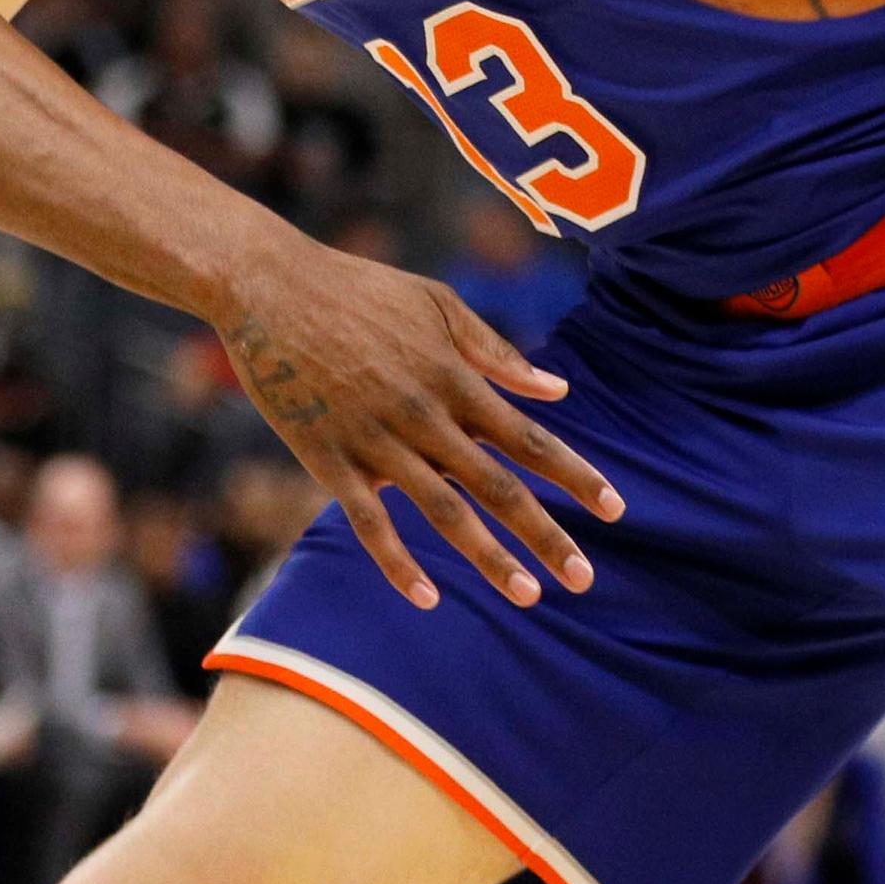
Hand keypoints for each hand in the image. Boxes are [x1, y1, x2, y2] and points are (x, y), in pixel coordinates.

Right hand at [215, 247, 624, 611]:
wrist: (268, 286)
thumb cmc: (358, 289)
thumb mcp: (437, 304)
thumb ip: (496, 351)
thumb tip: (557, 390)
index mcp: (454, 376)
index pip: (529, 437)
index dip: (574, 476)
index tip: (615, 510)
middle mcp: (424, 414)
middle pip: (497, 486)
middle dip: (546, 534)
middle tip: (584, 579)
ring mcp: (375, 440)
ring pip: (443, 512)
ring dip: (489, 557)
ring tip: (529, 595)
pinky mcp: (328, 458)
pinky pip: (369, 522)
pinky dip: (397, 562)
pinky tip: (426, 597)